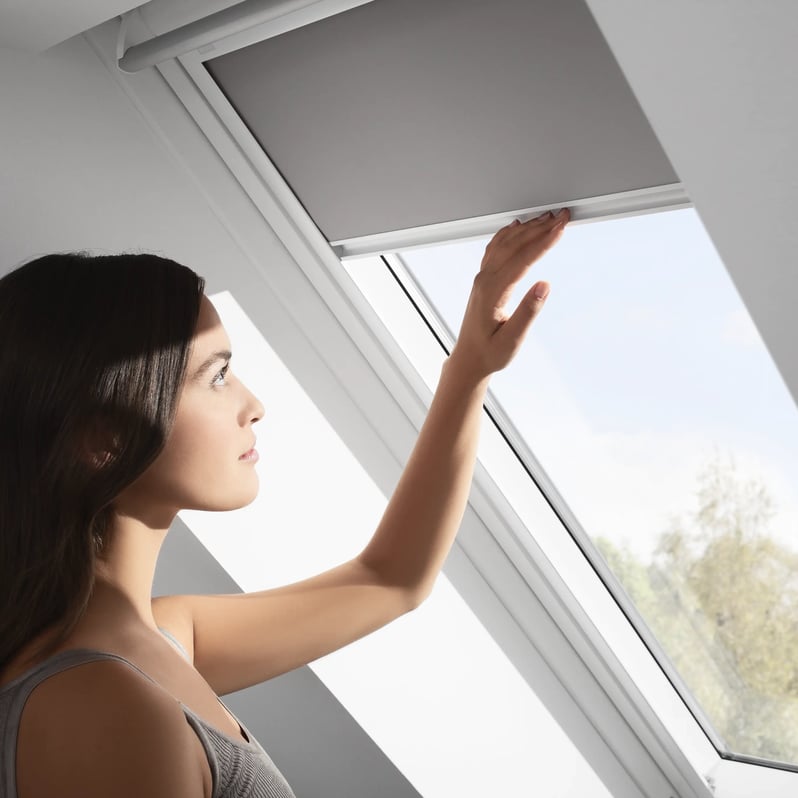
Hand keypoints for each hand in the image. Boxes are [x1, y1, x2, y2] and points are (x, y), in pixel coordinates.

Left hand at [449, 208, 569, 379]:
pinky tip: (517, 227)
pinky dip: (509, 234)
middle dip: (541, 227)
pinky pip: (495, 249)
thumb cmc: (489, 353)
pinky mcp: (483, 280)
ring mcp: (482, 278)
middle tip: (563, 216)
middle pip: (515, 245)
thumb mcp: (512, 340)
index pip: (522, 259)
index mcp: (492, 292)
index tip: (562, 228)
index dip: (544, 241)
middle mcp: (484, 280)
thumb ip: (528, 312)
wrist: (469, 359)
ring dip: (528, 228)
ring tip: (548, 217)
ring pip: (505, 243)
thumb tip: (544, 286)